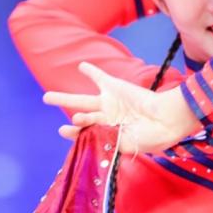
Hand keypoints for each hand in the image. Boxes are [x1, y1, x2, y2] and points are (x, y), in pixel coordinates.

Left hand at [43, 61, 200, 153]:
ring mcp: (110, 103)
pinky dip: (90, 72)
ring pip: (82, 99)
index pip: (87, 133)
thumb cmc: (149, 137)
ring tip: (47, 97)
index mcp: (111, 133)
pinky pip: (100, 78)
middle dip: (65, 116)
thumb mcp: (125, 146)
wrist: (166, 120)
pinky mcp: (115, 88)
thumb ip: (105, 142)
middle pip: (81, 116)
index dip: (74, 133)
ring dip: (65, 98)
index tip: (63, 130)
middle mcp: (108, 118)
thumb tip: (84, 137)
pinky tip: (80, 67)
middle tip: (49, 112)